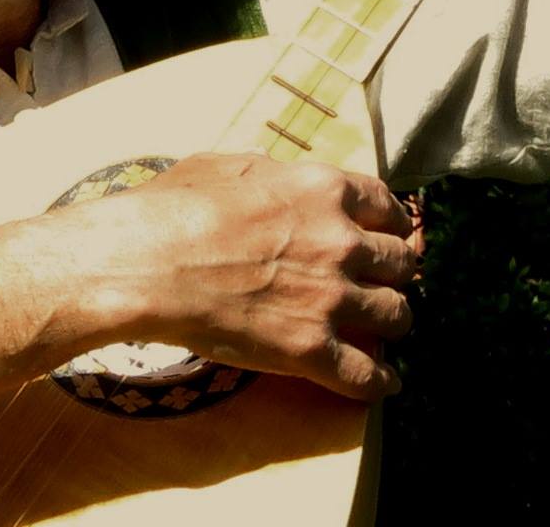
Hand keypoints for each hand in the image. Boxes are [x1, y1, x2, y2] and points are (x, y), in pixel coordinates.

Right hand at [122, 153, 418, 399]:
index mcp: (323, 189)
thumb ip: (266, 171)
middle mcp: (341, 240)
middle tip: (385, 284)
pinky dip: (379, 382)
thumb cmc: (175, 209)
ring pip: (396, 316)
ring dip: (393, 323)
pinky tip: (385, 384)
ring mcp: (330, 297)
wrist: (148, 263)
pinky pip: (367, 374)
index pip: (387, 207)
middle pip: (401, 263)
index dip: (394, 225)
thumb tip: (274, 171)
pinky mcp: (311, 348)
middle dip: (396, 275)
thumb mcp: (227, 165)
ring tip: (385, 331)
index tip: (391, 236)